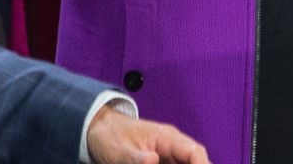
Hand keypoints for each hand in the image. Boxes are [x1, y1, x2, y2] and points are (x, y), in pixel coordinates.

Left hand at [86, 105, 210, 163]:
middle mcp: (171, 146)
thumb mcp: (119, 151)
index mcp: (167, 137)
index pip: (194, 151)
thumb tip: (153, 160)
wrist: (98, 130)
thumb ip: (136, 159)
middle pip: (194, 160)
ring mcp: (166, 155)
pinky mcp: (160, 162)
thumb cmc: (109, 136)